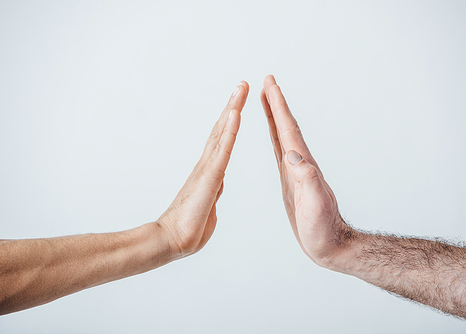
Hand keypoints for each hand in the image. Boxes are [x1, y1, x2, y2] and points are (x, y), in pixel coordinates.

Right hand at [157, 82, 248, 259]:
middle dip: (232, 106)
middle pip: (222, 129)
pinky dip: (230, 130)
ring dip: (232, 109)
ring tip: (241, 88)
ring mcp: (208, 168)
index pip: (223, 141)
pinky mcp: (209, 176)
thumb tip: (217, 184)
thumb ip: (214, 192)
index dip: (230, 122)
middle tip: (241, 85)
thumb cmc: (190, 230)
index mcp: (211, 172)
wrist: (172, 243)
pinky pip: (223, 150)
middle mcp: (208, 165)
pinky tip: (236, 113)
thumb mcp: (209, 207)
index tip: (238, 105)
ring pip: (222, 133)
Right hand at [261, 75, 357, 270]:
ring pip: (281, 138)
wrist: (329, 244)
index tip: (270, 84)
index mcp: (302, 164)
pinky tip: (272, 136)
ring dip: (273, 118)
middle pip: (284, 127)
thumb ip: (306, 178)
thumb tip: (292, 154)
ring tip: (266, 101)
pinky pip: (279, 153)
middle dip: (275, 104)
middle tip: (267, 82)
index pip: (288, 129)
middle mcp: (299, 163)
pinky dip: (274, 139)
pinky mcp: (289, 182)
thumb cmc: (322, 228)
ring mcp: (294, 172)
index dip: (278, 106)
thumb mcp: (315, 203)